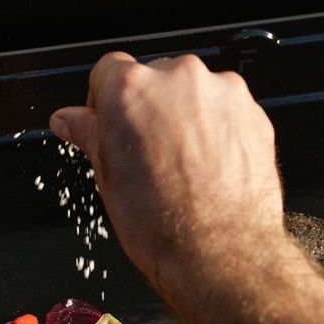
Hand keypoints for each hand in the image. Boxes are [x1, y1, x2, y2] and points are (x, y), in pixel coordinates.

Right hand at [49, 52, 284, 287]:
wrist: (221, 253)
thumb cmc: (164, 225)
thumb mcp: (109, 178)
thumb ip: (89, 135)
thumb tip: (70, 120)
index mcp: (131, 90)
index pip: (108, 70)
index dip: (104, 100)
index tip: (110, 123)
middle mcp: (178, 79)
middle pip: (154, 78)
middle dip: (149, 109)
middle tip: (147, 153)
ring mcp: (221, 93)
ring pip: (193, 93)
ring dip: (185, 117)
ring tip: (183, 165)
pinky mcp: (253, 112)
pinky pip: (226, 110)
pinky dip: (218, 130)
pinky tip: (209, 167)